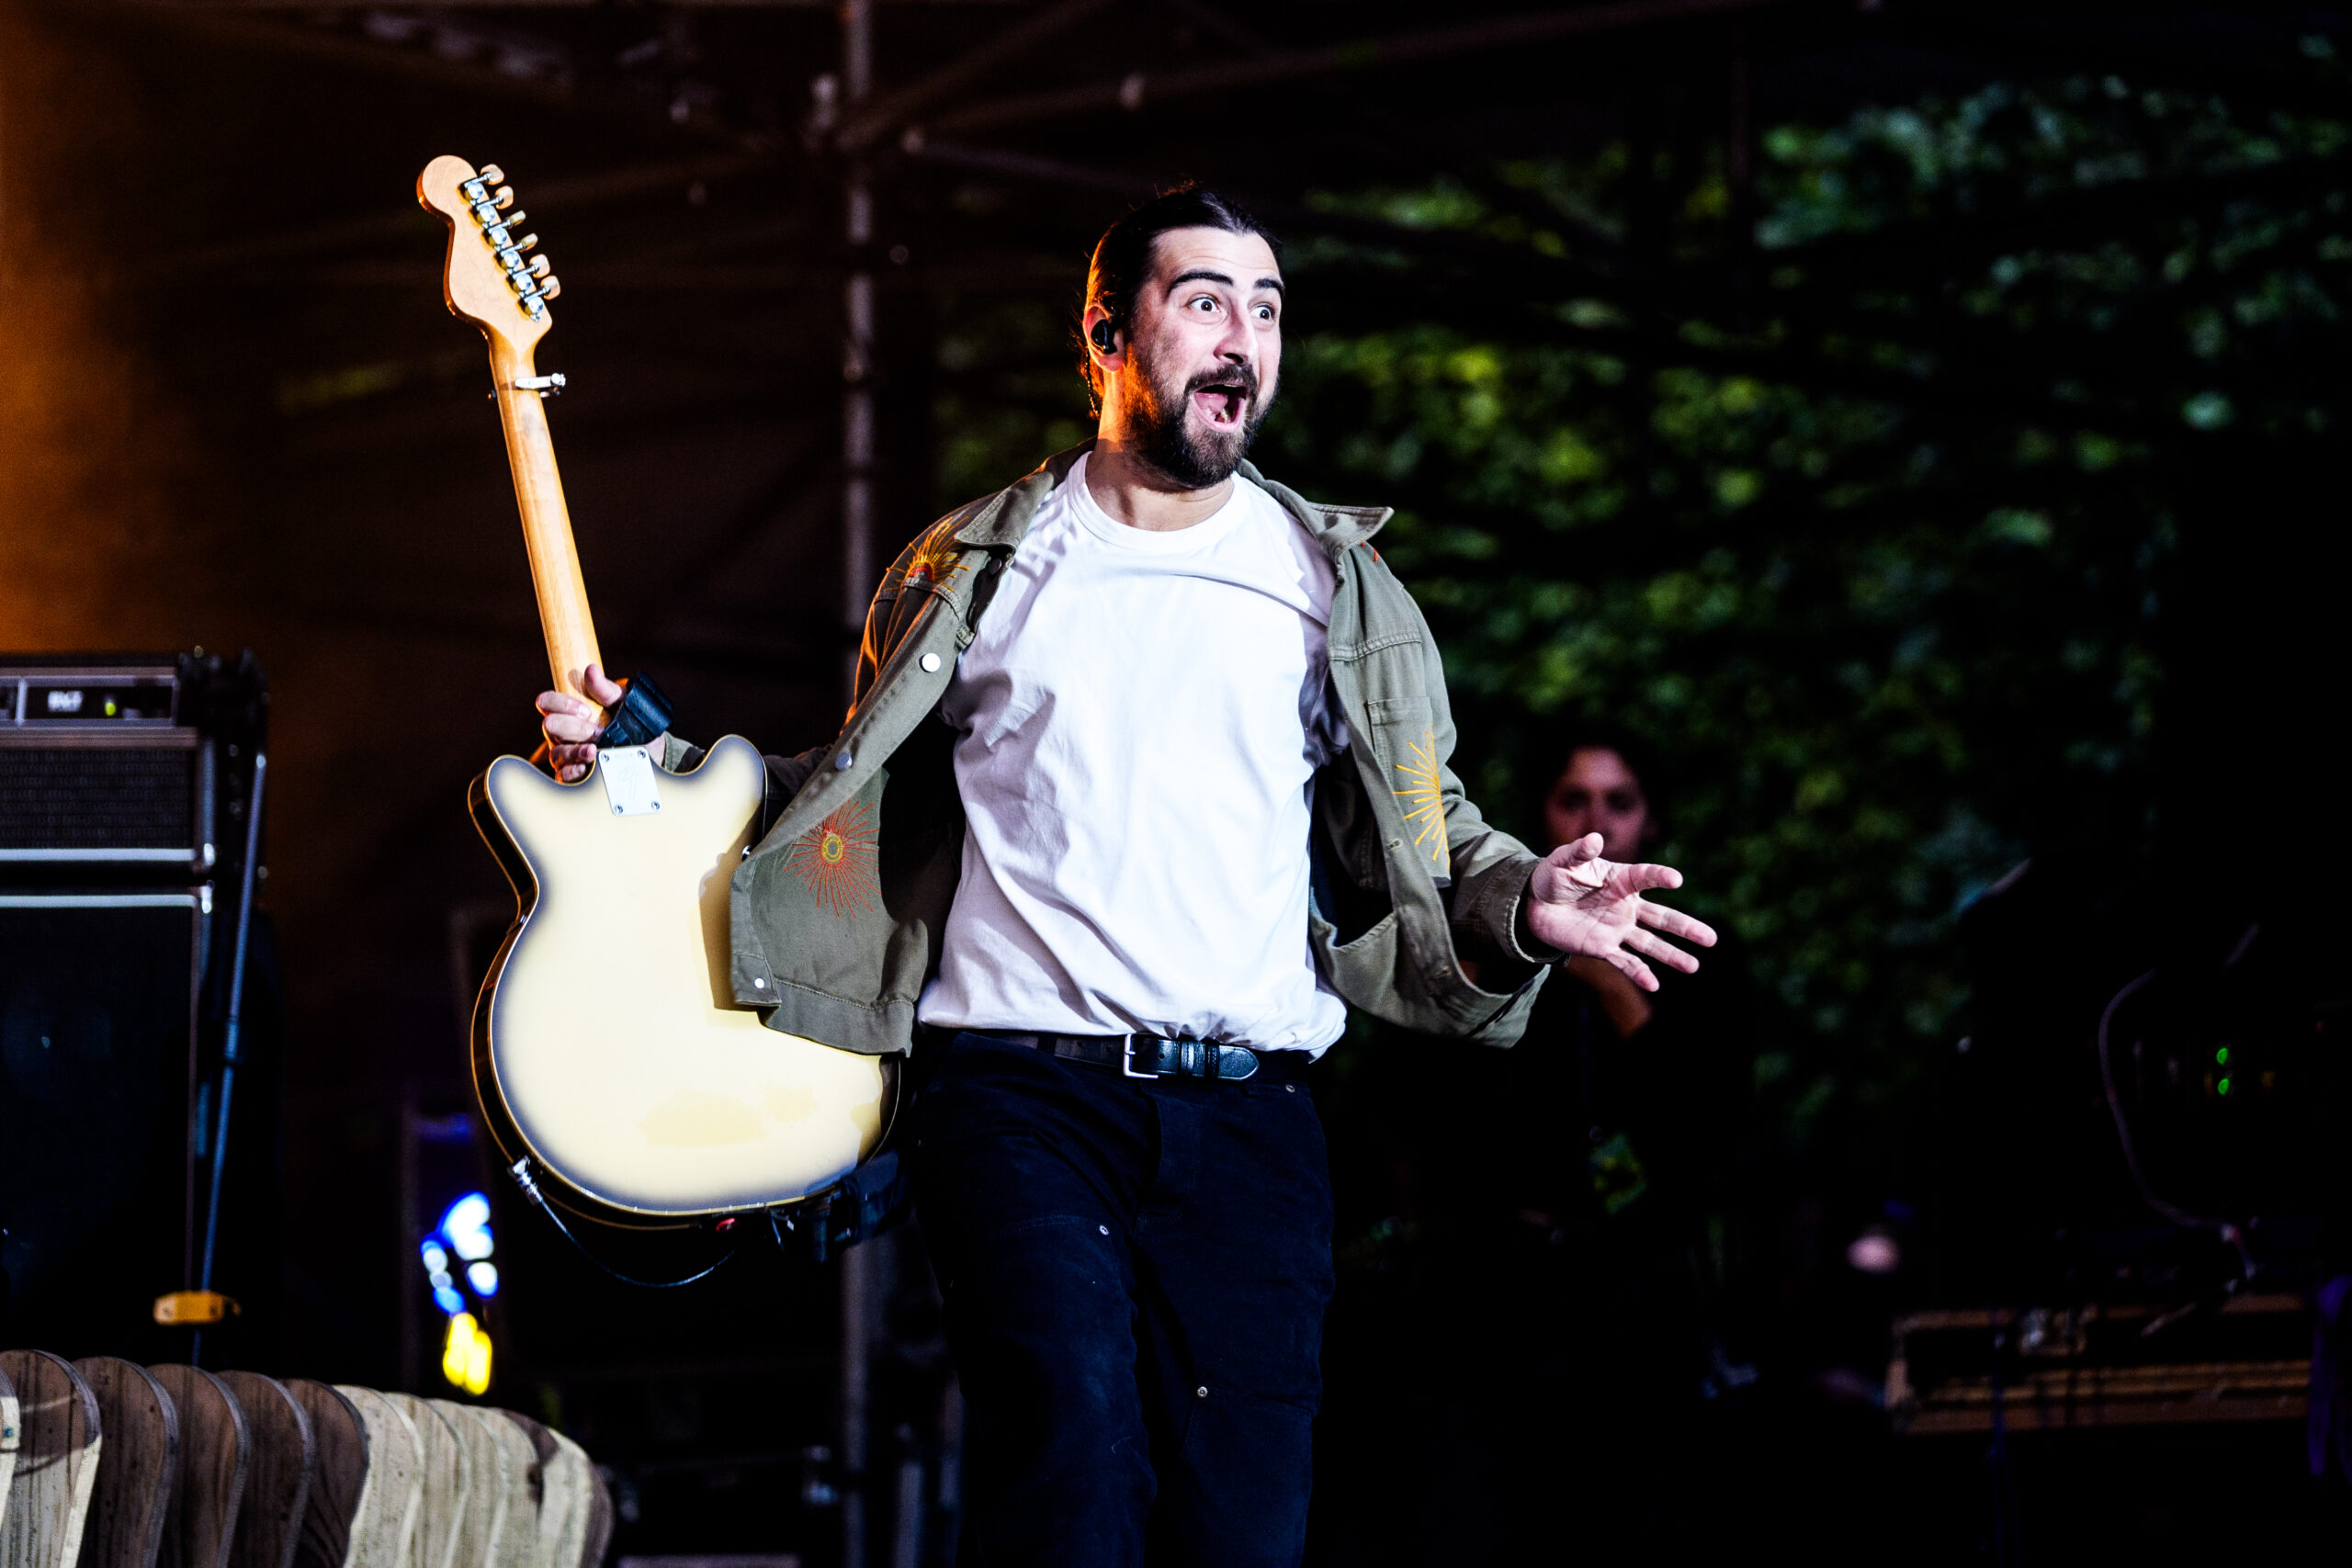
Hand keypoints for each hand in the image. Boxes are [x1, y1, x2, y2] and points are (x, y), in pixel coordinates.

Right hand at [535, 662, 624, 782]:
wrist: (649, 752)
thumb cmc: (630, 724)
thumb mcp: (623, 704)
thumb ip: (606, 690)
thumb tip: (591, 669)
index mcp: (570, 712)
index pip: (547, 702)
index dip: (560, 704)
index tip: (586, 710)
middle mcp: (564, 733)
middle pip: (550, 726)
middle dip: (573, 728)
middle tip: (597, 731)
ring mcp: (566, 754)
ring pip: (556, 752)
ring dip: (574, 751)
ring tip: (594, 751)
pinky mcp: (574, 774)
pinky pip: (562, 775)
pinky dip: (573, 771)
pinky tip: (586, 767)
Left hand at [1522, 833, 1716, 992]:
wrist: (1535, 904)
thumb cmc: (1554, 876)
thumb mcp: (1563, 860)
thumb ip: (1579, 851)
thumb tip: (1594, 838)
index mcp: (1620, 880)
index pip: (1645, 877)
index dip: (1659, 877)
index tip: (1675, 880)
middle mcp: (1626, 906)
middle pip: (1662, 918)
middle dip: (1686, 928)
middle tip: (1711, 938)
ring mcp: (1617, 928)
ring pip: (1650, 943)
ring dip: (1671, 955)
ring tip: (1694, 966)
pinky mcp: (1603, 947)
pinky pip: (1625, 962)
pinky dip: (1638, 974)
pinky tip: (1654, 985)